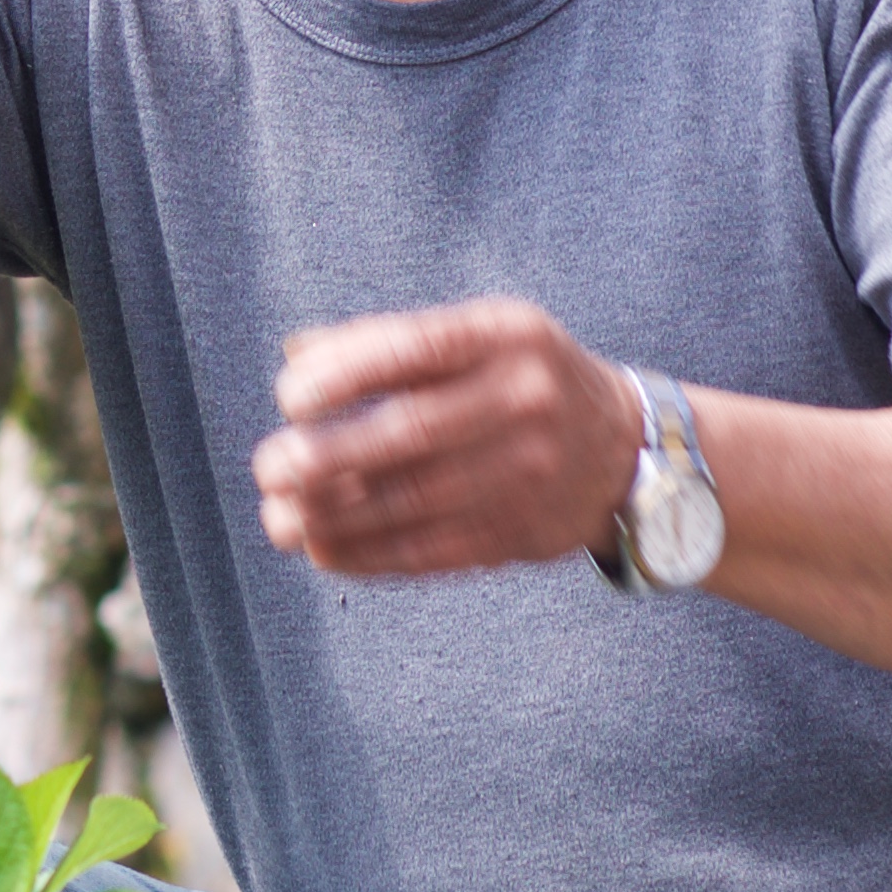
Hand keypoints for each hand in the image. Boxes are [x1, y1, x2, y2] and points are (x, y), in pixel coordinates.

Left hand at [253, 296, 637, 580]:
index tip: (288, 398)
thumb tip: (296, 357)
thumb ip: (387, 342)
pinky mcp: (521, 532)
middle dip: (329, 456)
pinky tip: (322, 550)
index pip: (415, 348)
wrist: (623, 447)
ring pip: (415, 501)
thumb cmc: (513, 378)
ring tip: (280, 519)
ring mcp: (528, 470)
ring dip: (335, 517)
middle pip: (412, 433)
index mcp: (504, 335)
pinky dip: (369, 555)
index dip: (344, 373)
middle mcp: (524, 399)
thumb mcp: (474, 335)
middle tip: (268, 468)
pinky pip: (433, 550)